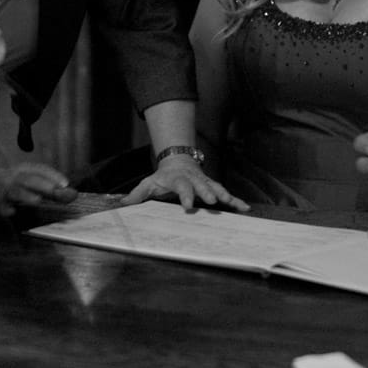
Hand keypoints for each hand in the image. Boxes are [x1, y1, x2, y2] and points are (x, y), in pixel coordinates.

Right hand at [0, 162, 78, 216]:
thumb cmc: (9, 183)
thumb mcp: (27, 179)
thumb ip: (49, 187)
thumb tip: (72, 194)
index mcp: (22, 170)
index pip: (39, 169)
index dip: (53, 175)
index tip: (66, 183)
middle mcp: (13, 178)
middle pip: (28, 179)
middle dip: (43, 184)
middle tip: (57, 190)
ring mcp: (2, 191)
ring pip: (14, 191)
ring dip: (25, 195)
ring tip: (37, 199)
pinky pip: (0, 206)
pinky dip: (6, 209)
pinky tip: (12, 212)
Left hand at [119, 155, 248, 211]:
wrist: (179, 159)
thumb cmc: (163, 176)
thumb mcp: (148, 183)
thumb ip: (137, 194)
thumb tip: (121, 204)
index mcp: (178, 179)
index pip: (181, 187)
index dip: (185, 196)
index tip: (188, 206)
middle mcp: (194, 179)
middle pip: (202, 185)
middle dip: (208, 193)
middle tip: (213, 201)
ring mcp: (205, 182)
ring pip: (217, 187)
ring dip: (226, 196)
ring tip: (237, 205)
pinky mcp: (213, 186)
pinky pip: (226, 193)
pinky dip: (236, 200)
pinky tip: (245, 208)